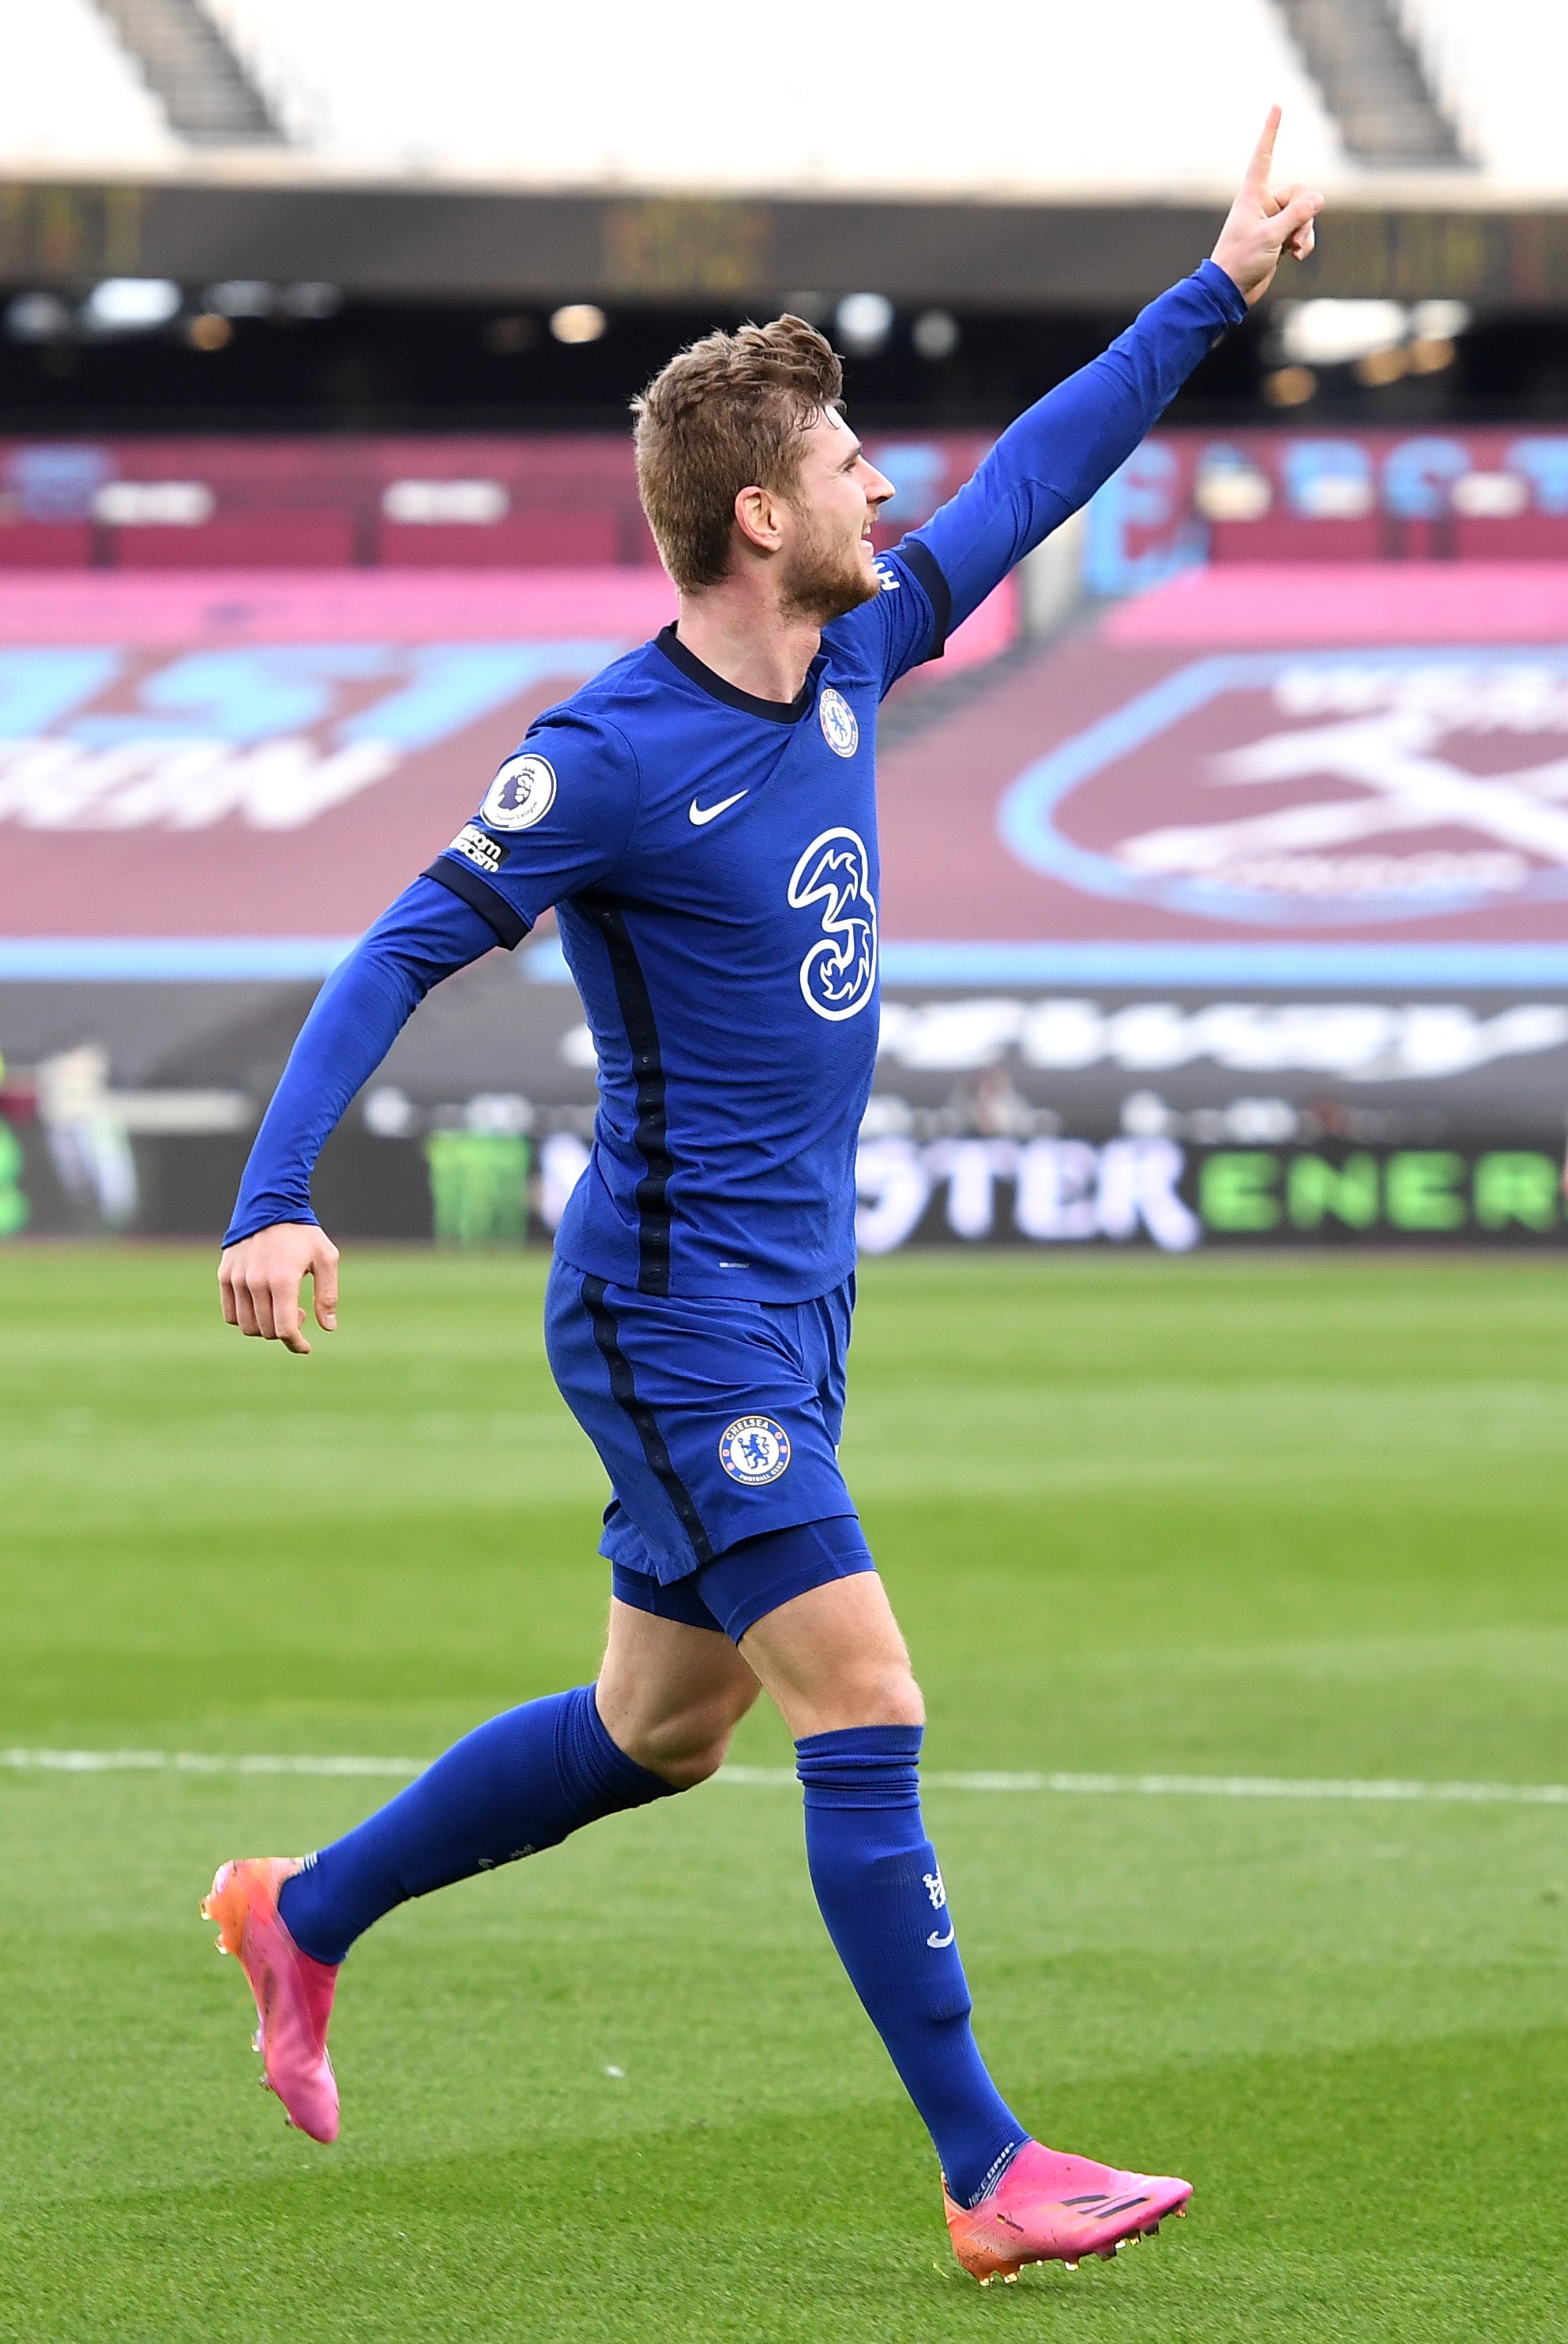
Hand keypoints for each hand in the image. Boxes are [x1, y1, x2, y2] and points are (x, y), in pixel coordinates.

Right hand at [219, 1222, 338, 1354]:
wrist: (270, 1204)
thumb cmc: (303, 1233)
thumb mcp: (326, 1259)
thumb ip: (327, 1295)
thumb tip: (328, 1328)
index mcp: (282, 1279)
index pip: (284, 1328)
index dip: (296, 1344)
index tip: (305, 1347)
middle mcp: (256, 1282)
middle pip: (267, 1330)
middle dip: (286, 1331)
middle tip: (300, 1312)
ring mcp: (237, 1279)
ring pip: (247, 1326)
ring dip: (266, 1326)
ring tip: (281, 1307)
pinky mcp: (225, 1275)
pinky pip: (230, 1314)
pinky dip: (245, 1318)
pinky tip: (262, 1304)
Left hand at [1211, 106, 1323, 307]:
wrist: (1230, 292)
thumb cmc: (1241, 261)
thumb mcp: (1271, 236)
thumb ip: (1297, 215)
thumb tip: (1319, 198)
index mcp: (1253, 195)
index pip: (1263, 156)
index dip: (1270, 131)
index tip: (1276, 106)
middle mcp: (1263, 203)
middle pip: (1299, 191)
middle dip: (1304, 213)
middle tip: (1292, 237)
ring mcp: (1272, 220)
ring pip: (1304, 212)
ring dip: (1305, 231)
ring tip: (1294, 250)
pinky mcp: (1279, 236)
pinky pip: (1302, 230)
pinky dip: (1304, 242)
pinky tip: (1296, 257)